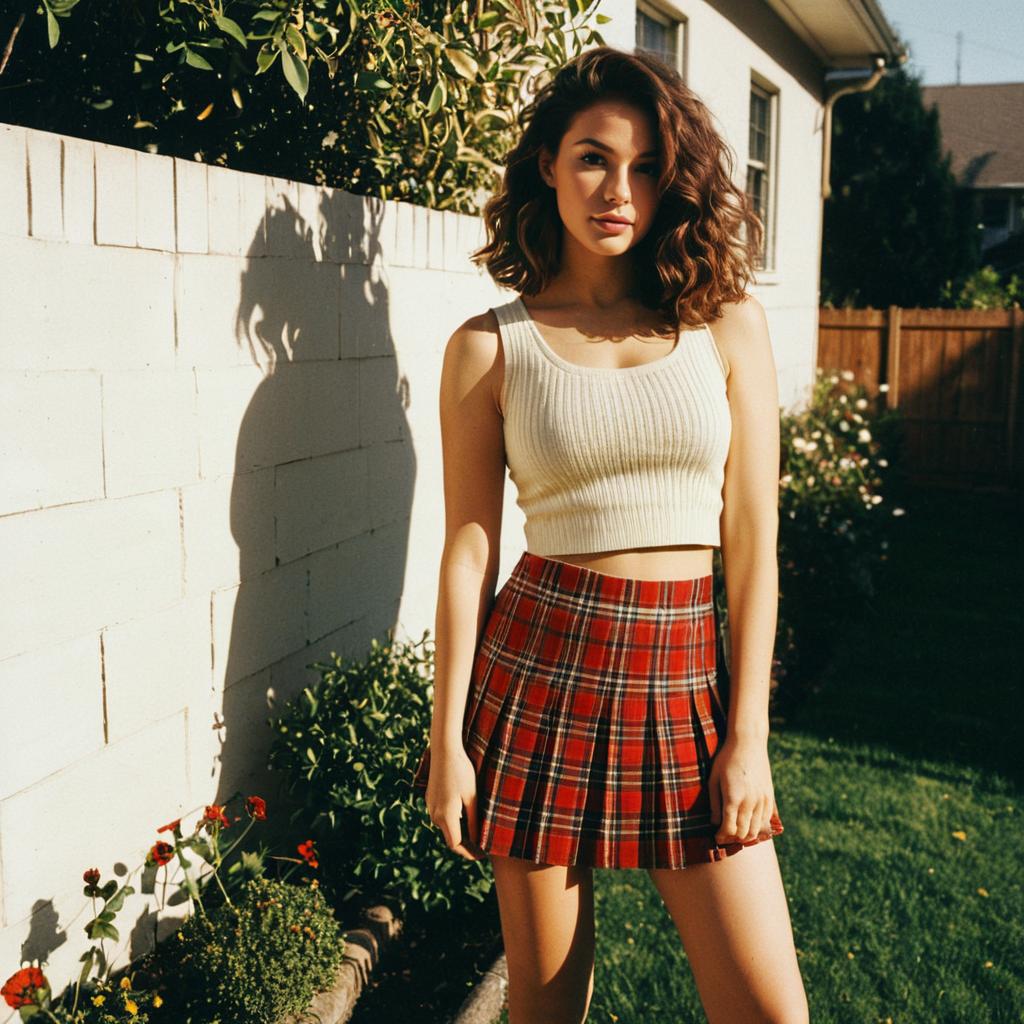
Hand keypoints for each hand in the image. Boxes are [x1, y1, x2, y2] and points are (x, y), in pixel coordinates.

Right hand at [424, 745, 486, 860]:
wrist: (444, 751)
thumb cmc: (462, 772)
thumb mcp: (472, 797)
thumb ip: (474, 821)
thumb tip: (478, 841)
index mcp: (446, 816)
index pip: (455, 844)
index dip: (468, 853)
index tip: (481, 855)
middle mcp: (434, 815)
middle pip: (450, 837)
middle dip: (465, 844)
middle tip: (482, 847)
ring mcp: (430, 807)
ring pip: (445, 827)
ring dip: (459, 832)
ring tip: (476, 833)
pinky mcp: (430, 799)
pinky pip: (441, 816)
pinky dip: (453, 821)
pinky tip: (465, 816)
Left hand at [707, 734, 778, 844]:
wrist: (748, 743)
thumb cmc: (726, 759)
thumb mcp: (714, 779)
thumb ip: (714, 804)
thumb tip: (715, 823)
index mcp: (733, 798)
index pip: (729, 829)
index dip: (721, 837)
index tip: (716, 837)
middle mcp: (750, 802)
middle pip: (743, 833)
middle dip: (732, 838)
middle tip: (724, 836)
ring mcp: (762, 800)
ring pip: (756, 830)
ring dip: (745, 836)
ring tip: (736, 832)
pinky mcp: (770, 797)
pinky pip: (765, 820)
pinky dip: (757, 827)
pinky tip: (748, 823)